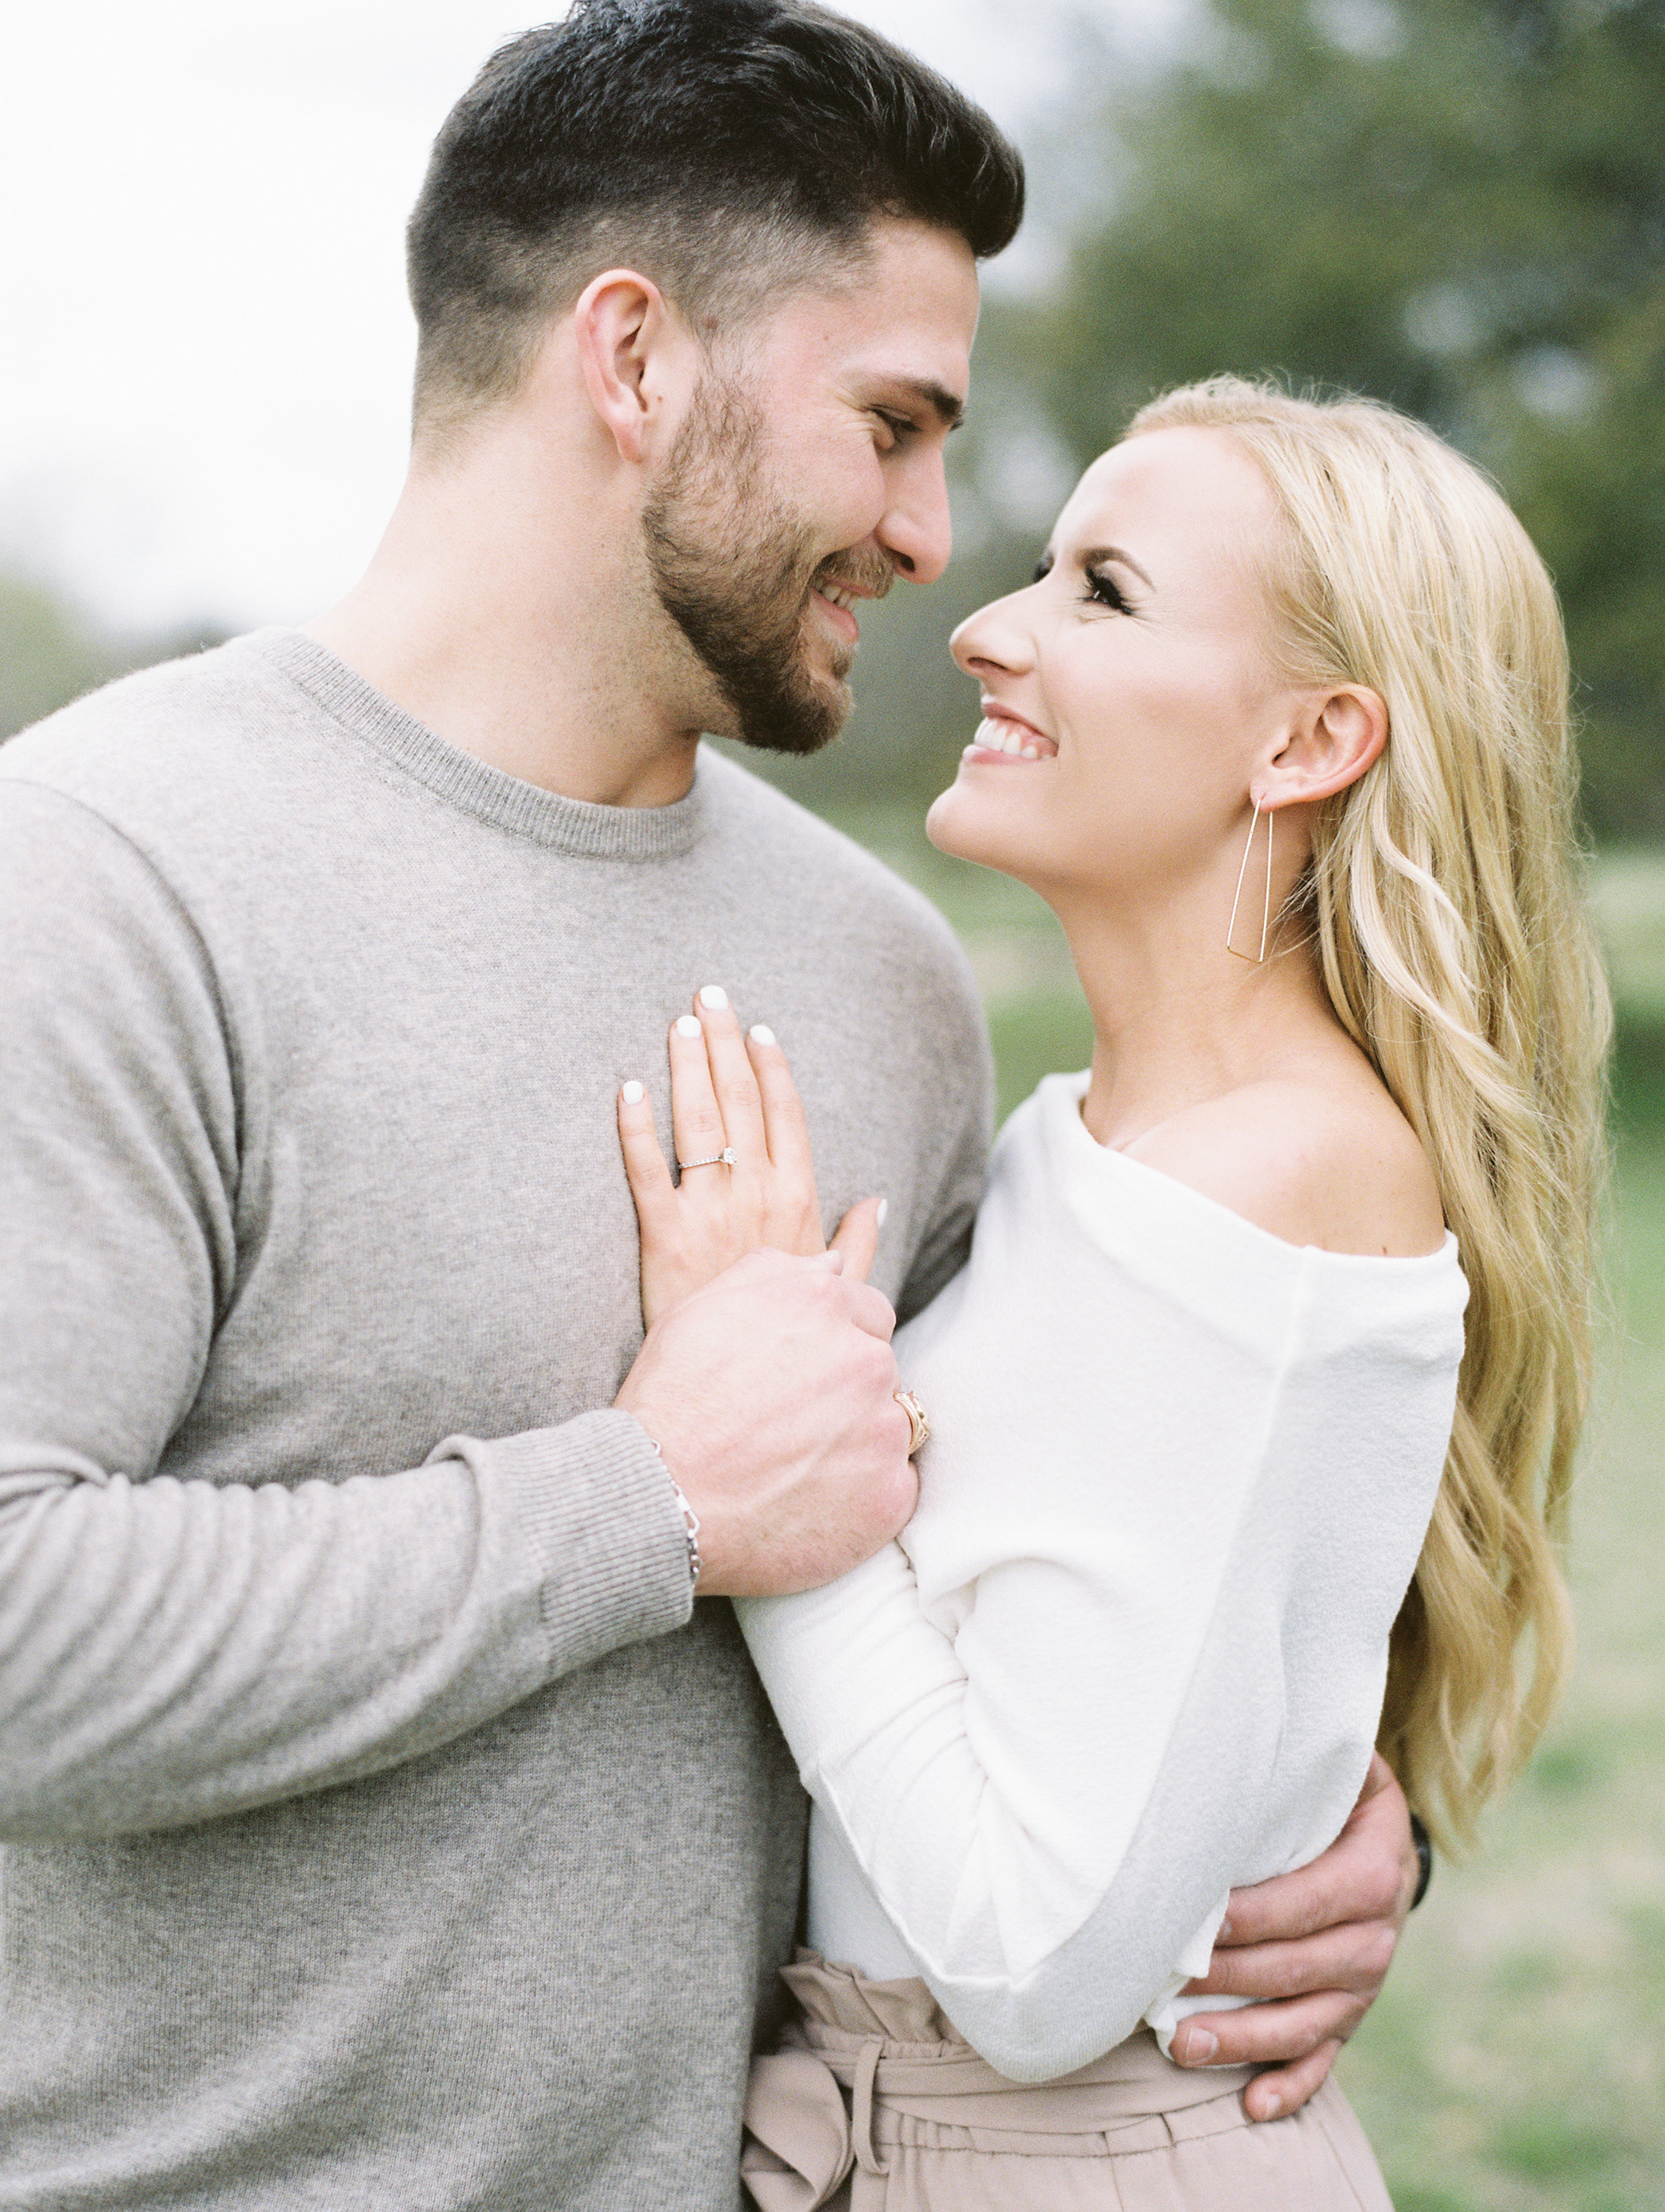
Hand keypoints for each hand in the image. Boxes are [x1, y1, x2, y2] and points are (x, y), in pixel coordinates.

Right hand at [615, 1245, 916, 1595]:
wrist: (659, 1496)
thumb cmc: (671, 1399)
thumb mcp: (705, 1305)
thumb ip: (778, 1271)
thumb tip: (833, 1261)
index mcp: (825, 1302)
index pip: (869, 1314)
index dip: (834, 1345)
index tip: (800, 1377)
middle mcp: (865, 1358)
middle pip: (881, 1371)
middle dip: (846, 1392)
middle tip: (788, 1426)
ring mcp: (883, 1429)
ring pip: (889, 1429)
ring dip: (856, 1443)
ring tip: (792, 1468)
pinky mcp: (890, 1495)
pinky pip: (892, 1489)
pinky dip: (862, 1498)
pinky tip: (809, 1504)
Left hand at [618, 986, 880, 1325]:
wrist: (737, 1389)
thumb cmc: (781, 1335)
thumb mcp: (835, 1290)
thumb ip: (857, 1242)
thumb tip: (876, 1199)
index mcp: (797, 1200)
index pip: (785, 1117)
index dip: (770, 1069)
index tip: (757, 1030)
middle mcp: (756, 1195)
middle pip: (739, 1103)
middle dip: (723, 1044)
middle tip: (708, 995)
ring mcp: (709, 1212)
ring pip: (697, 1124)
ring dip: (686, 1067)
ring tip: (678, 1024)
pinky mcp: (662, 1235)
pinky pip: (646, 1171)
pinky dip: (635, 1127)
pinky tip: (627, 1088)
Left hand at [1169, 1754, 1417, 2120]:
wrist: (1385, 1846)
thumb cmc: (1337, 1799)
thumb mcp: (1341, 1770)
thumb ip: (1304, 1762)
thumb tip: (1245, 1728)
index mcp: (1371, 1872)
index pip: (1307, 1902)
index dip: (1254, 1916)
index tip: (1198, 1921)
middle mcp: (1374, 1937)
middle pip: (1298, 1969)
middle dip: (1229, 1980)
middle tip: (1164, 1987)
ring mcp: (1363, 1987)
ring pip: (1304, 2023)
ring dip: (1244, 2041)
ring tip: (1183, 2047)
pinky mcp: (1349, 2017)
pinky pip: (1324, 2059)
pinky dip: (1292, 2087)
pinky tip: (1252, 2106)